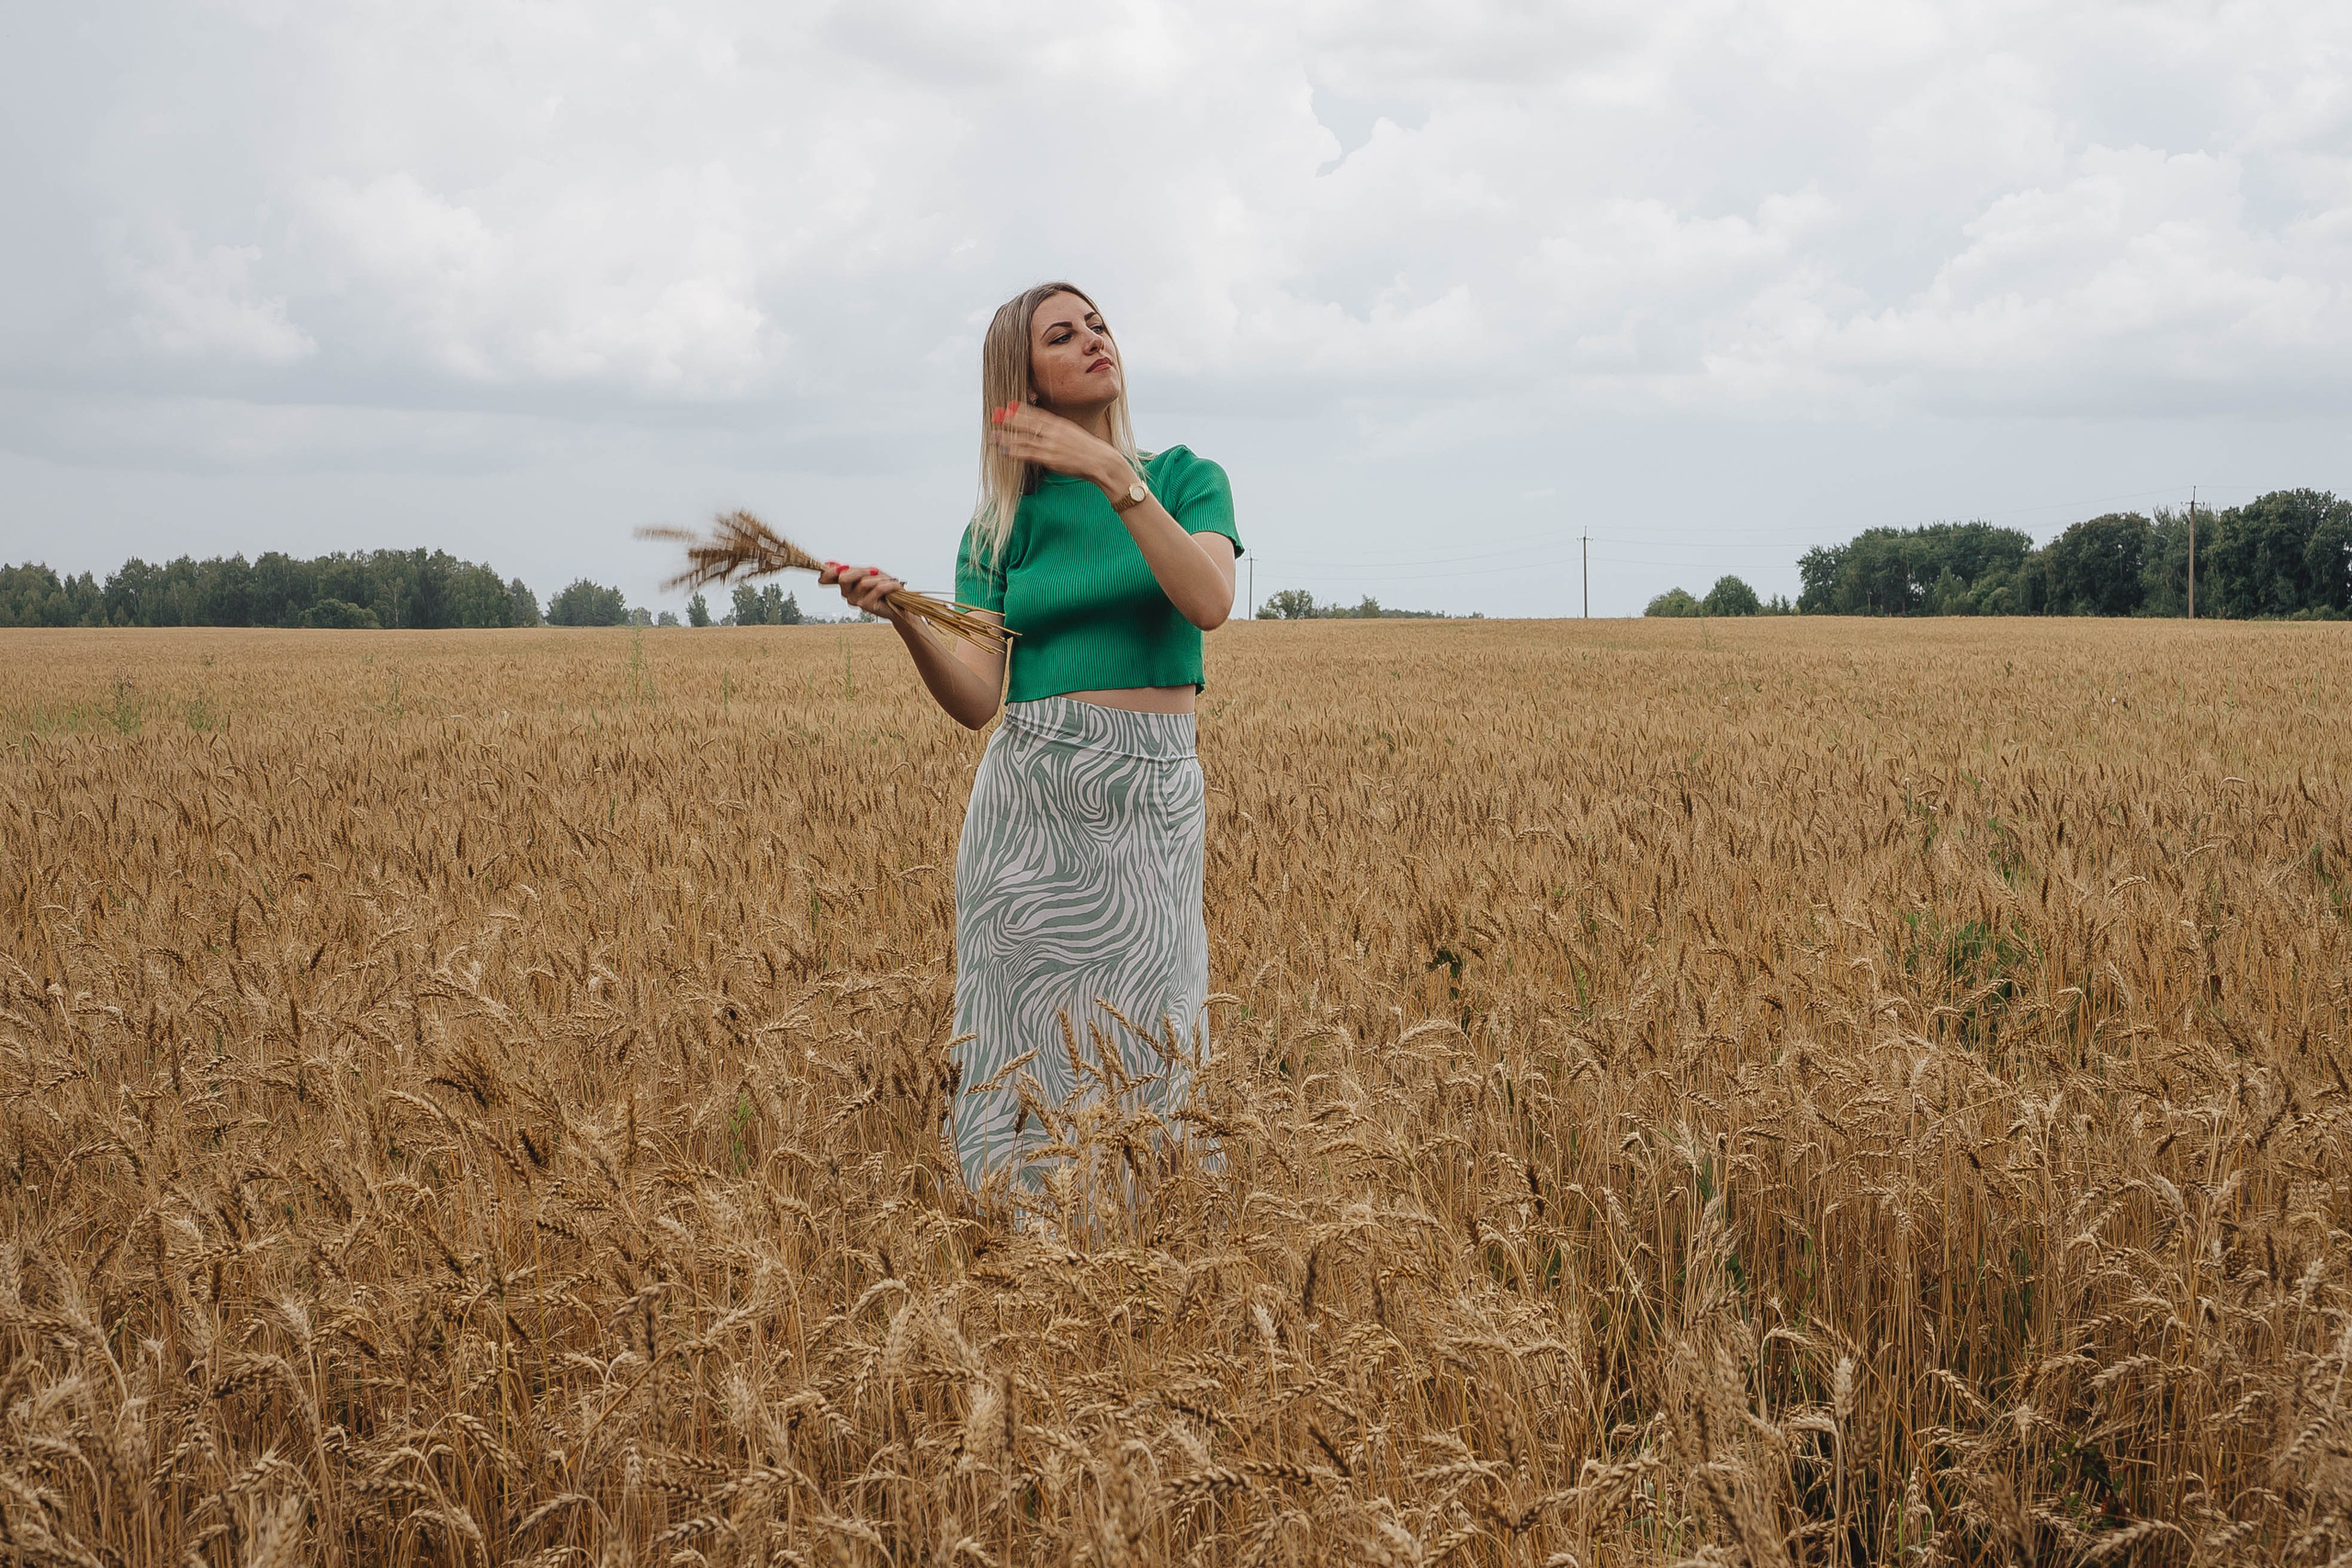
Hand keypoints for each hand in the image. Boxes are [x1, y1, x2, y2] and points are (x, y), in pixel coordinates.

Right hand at [817, 561, 903, 619]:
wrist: (900, 604)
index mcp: (845, 583)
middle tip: (874, 571)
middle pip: (843, 578)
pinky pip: (876, 589)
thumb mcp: (869, 573)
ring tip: (887, 581)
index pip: (826, 578)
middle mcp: (847, 593)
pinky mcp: (866, 606)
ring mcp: (855, 600)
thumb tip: (832, 563)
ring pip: (862, 583)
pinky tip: (893, 586)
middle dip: (861, 571)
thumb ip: (853, 569)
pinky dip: (888, 584)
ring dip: (879, 579)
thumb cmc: (884, 587)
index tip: (840, 566)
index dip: (828, 572)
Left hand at [987, 402, 1129, 493]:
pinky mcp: (1051, 458)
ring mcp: (1051, 445)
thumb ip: (1060, 430)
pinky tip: (1005, 451)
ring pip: (1024, 438)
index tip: (1009, 406)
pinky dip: (1015, 451)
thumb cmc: (1089, 450)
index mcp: (1060, 423)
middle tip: (995, 417)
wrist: (1102, 462)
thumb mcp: (1074, 433)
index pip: (1037, 413)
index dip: (1021, 410)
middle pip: (1027, 423)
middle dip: (1010, 420)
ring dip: (1007, 437)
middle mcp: (1054, 431)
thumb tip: (1047, 428)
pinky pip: (1029, 454)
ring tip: (994, 435)